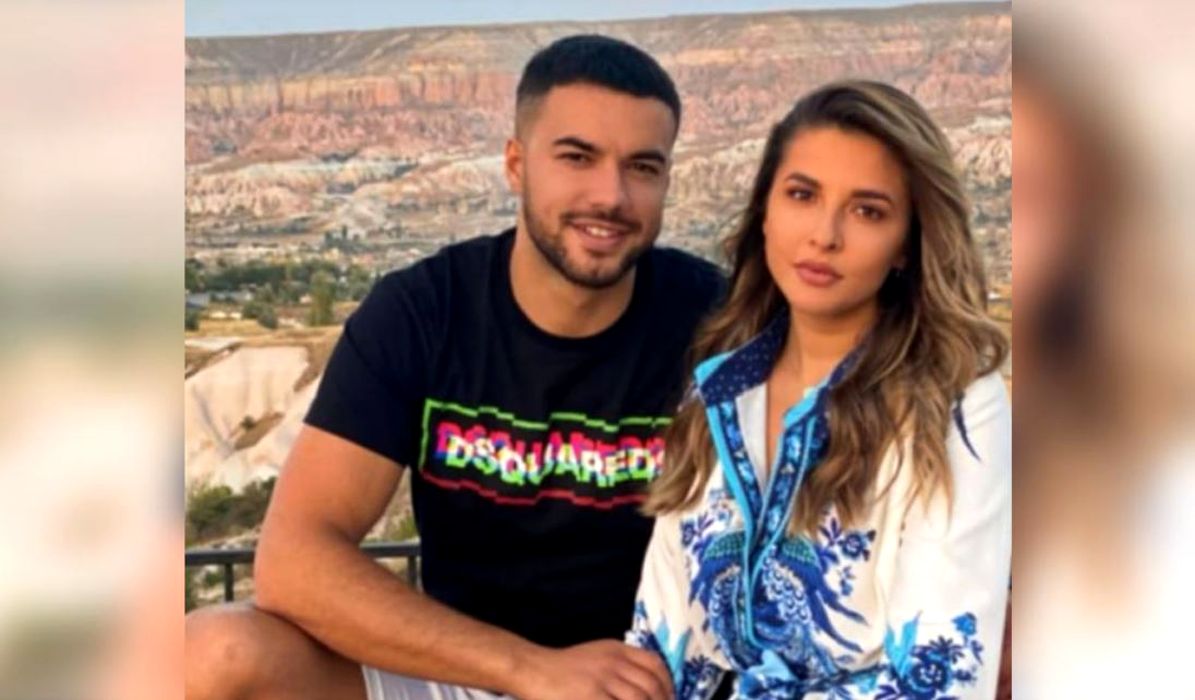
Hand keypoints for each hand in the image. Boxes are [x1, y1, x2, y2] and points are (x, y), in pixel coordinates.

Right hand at [512, 640, 673, 699]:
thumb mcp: (598, 655)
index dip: (668, 684)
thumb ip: (621, 666)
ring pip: (639, 699)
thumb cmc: (564, 667)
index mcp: (617, 649)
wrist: (533, 669)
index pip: (654, 664)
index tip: (671, 697)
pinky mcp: (590, 697)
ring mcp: (602, 680)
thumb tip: (649, 688)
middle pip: (650, 686)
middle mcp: (613, 662)